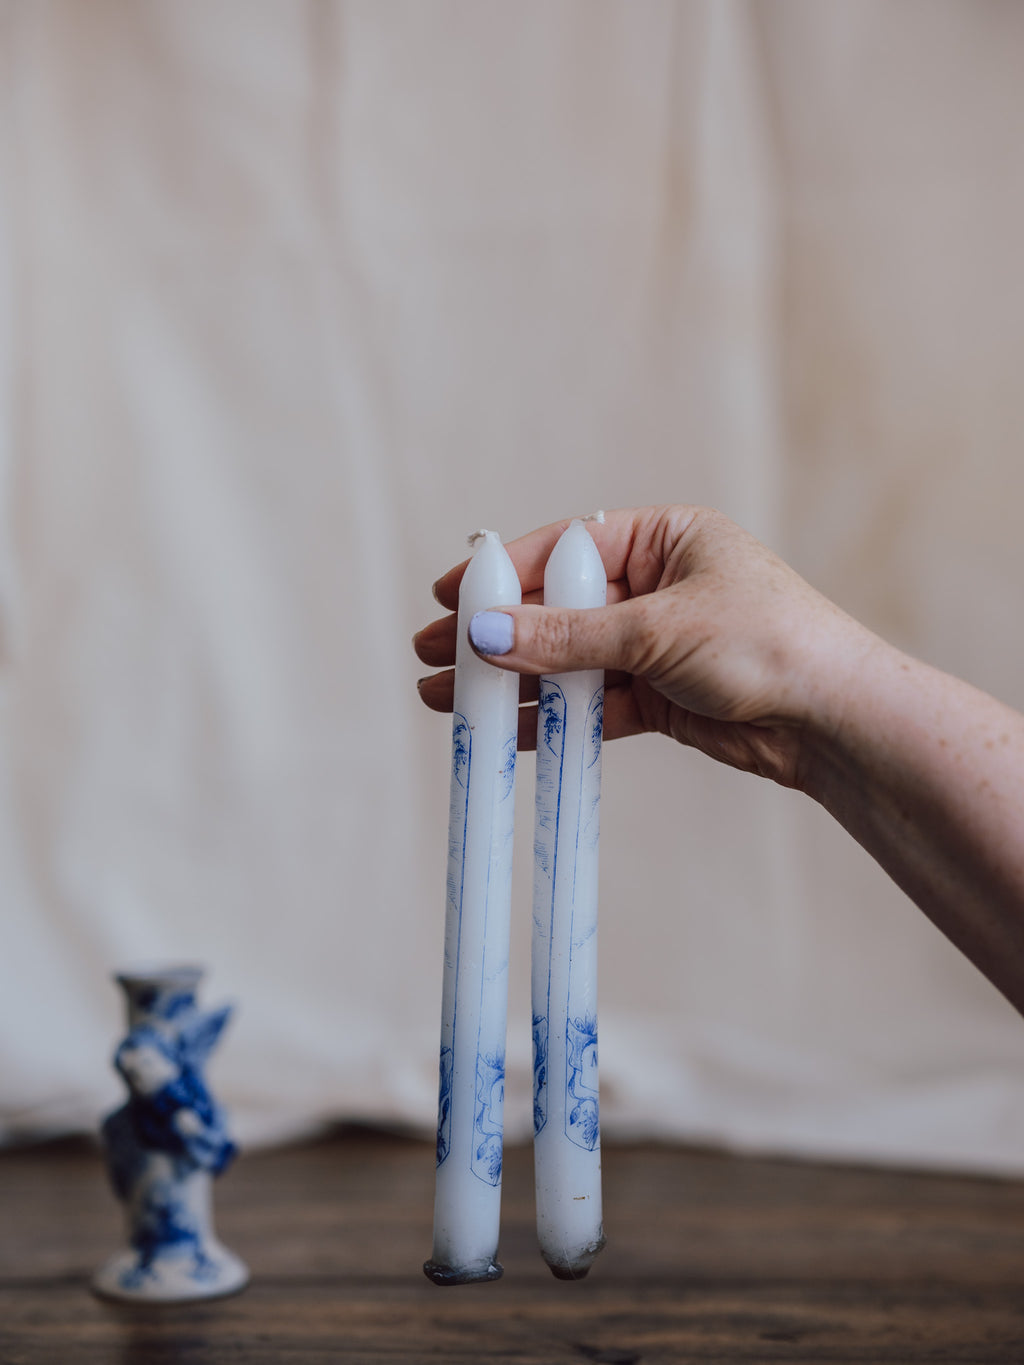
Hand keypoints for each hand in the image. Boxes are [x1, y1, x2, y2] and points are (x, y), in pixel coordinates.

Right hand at [414, 506, 875, 788]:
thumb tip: (487, 635)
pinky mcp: (660, 697)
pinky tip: (503, 730)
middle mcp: (658, 585)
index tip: (451, 593)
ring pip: (569, 660)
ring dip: (514, 681)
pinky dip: (550, 717)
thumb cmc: (767, 644)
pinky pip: (591, 703)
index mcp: (666, 537)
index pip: (566, 548)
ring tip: (449, 698)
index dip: (505, 573)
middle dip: (498, 633)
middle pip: (559, 607)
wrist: (835, 721)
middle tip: (433, 652)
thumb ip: (567, 636)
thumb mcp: (656, 629)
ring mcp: (657, 644)